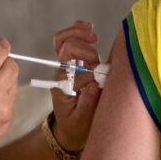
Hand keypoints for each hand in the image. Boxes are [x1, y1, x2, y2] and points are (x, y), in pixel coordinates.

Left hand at [50, 21, 101, 150]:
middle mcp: (65, 72)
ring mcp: (70, 66)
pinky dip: (80, 31)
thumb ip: (87, 105)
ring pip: (67, 40)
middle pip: (67, 47)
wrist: (71, 131)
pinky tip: (89, 28)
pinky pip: (72, 41)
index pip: (70, 64)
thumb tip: (94, 84)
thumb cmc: (76, 126)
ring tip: (93, 34)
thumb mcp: (81, 121)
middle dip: (84, 48)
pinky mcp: (77, 63)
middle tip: (96, 50)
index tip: (96, 77)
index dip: (86, 66)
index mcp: (63, 83)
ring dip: (81, 35)